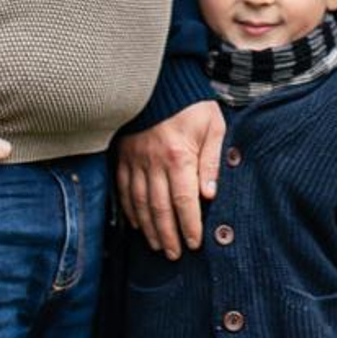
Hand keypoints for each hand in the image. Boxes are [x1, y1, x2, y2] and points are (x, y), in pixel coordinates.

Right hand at [115, 99, 225, 258]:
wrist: (162, 83)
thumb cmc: (192, 106)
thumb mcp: (213, 127)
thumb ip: (212, 161)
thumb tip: (210, 194)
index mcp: (179, 155)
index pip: (184, 201)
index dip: (189, 226)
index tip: (194, 243)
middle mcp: (153, 161)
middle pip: (159, 208)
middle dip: (169, 235)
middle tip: (175, 254)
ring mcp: (134, 160)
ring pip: (139, 203)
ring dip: (149, 229)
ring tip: (159, 246)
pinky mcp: (122, 156)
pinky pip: (124, 190)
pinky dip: (130, 211)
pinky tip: (137, 225)